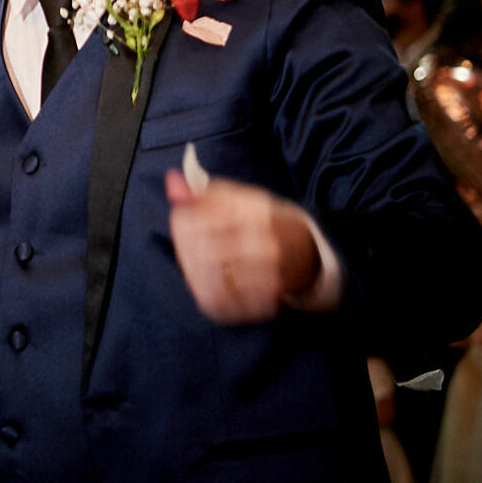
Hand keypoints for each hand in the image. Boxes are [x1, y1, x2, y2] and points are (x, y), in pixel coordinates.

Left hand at [166, 171, 318, 324]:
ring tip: (195, 267)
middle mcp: (266, 240)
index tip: (180, 220)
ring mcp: (270, 272)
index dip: (181, 221)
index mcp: (258, 209)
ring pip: (212, 279)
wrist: (309, 251)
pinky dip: (210, 293)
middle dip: (186, 251)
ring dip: (195, 274)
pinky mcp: (267, 298)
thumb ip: (203, 193)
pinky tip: (211, 283)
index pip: (204, 217)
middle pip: (205, 251)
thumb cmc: (263, 221)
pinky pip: (225, 302)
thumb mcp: (239, 198)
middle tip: (186, 249)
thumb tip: (172, 180)